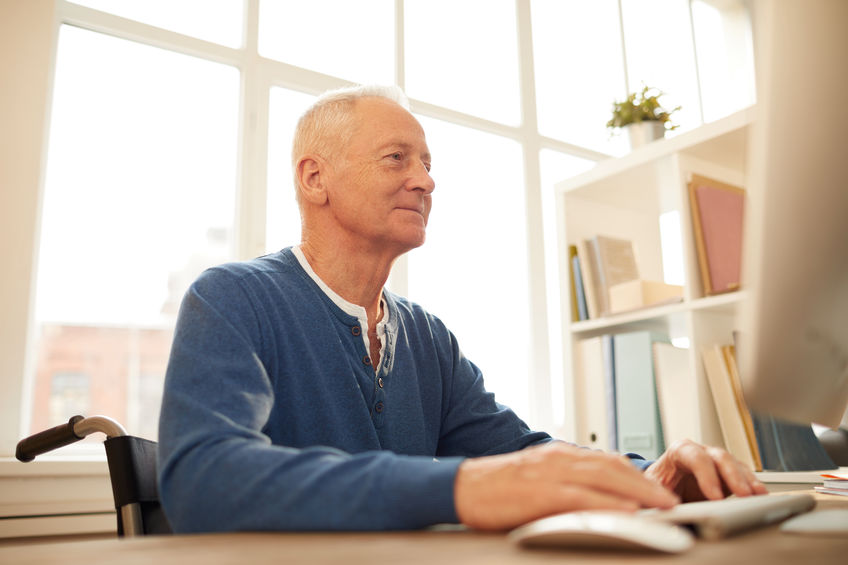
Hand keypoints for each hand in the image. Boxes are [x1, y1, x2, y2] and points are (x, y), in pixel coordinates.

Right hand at [453, 443, 678, 530]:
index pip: (605, 461)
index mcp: (557, 455)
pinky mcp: (542, 493)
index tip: (655, 488)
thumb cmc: (496, 488)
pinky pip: (583, 497)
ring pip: (604, 478)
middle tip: (669, 498)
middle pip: (611, 467)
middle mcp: (558, 459)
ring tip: (660, 504)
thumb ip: (562, 483)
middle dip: (645, 482)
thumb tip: (591, 499)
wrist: (462, 487)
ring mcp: (551, 474)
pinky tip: (627, 510)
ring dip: (637, 491)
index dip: (635, 474)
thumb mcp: (534, 478)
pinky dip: (608, 503)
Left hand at [644, 439, 767, 501]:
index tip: (714, 496)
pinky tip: (760, 496)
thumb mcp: (650, 488)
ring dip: (747, 480)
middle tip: (742, 495)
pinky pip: (743, 477)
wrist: (660, 488)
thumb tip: (665, 504)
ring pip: (735, 466)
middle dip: (732, 476)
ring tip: (757, 495)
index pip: (695, 456)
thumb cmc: (655, 485)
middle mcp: (701, 452)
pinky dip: (752, 486)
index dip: (706, 475)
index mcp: (679, 451)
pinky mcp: (728, 476)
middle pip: (720, 458)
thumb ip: (655, 493)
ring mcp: (716, 463)